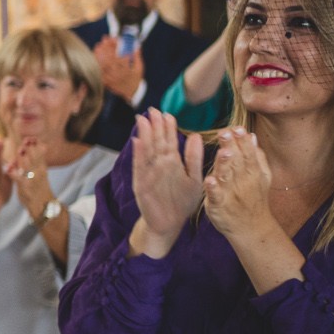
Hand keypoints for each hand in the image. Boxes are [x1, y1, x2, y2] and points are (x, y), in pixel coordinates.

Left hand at [6, 137, 52, 218]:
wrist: (43, 206)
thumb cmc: (39, 189)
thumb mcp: (40, 174)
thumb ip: (38, 162)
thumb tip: (40, 149)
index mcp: (41, 169)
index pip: (40, 154)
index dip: (36, 146)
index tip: (32, 137)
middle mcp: (39, 173)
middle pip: (36, 158)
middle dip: (31, 149)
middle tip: (27, 139)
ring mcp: (33, 180)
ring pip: (29, 167)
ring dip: (24, 158)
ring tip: (20, 150)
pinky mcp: (26, 188)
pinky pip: (20, 180)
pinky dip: (14, 173)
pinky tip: (9, 169)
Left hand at [92, 35, 143, 101]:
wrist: (131, 93)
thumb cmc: (135, 78)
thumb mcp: (139, 67)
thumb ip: (137, 56)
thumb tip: (136, 45)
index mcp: (126, 70)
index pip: (120, 56)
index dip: (116, 47)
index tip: (114, 38)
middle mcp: (118, 74)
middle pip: (110, 59)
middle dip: (106, 48)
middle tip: (104, 39)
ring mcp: (110, 78)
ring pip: (103, 65)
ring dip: (100, 55)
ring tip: (98, 46)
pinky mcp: (105, 81)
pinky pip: (99, 72)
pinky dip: (96, 64)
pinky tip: (94, 56)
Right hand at [129, 110, 203, 255]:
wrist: (169, 224)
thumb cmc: (181, 202)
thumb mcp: (194, 178)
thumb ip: (194, 158)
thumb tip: (195, 135)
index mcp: (172, 163)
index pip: (170, 141)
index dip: (168, 128)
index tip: (168, 113)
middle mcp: (160, 166)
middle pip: (157, 142)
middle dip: (155, 126)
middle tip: (153, 110)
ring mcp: (150, 174)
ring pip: (147, 152)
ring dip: (145, 136)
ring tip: (143, 120)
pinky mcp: (142, 185)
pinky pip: (141, 168)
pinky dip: (139, 155)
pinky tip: (137, 142)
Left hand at [203, 127, 273, 238]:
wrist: (251, 228)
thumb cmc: (253, 198)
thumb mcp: (261, 177)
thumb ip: (256, 157)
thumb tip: (252, 136)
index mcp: (252, 172)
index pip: (247, 153)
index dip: (242, 141)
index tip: (237, 128)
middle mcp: (243, 181)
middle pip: (237, 161)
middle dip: (232, 147)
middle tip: (225, 132)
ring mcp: (231, 193)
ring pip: (227, 176)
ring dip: (225, 164)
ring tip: (223, 151)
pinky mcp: (219, 205)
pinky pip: (216, 196)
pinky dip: (213, 188)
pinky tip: (209, 180)